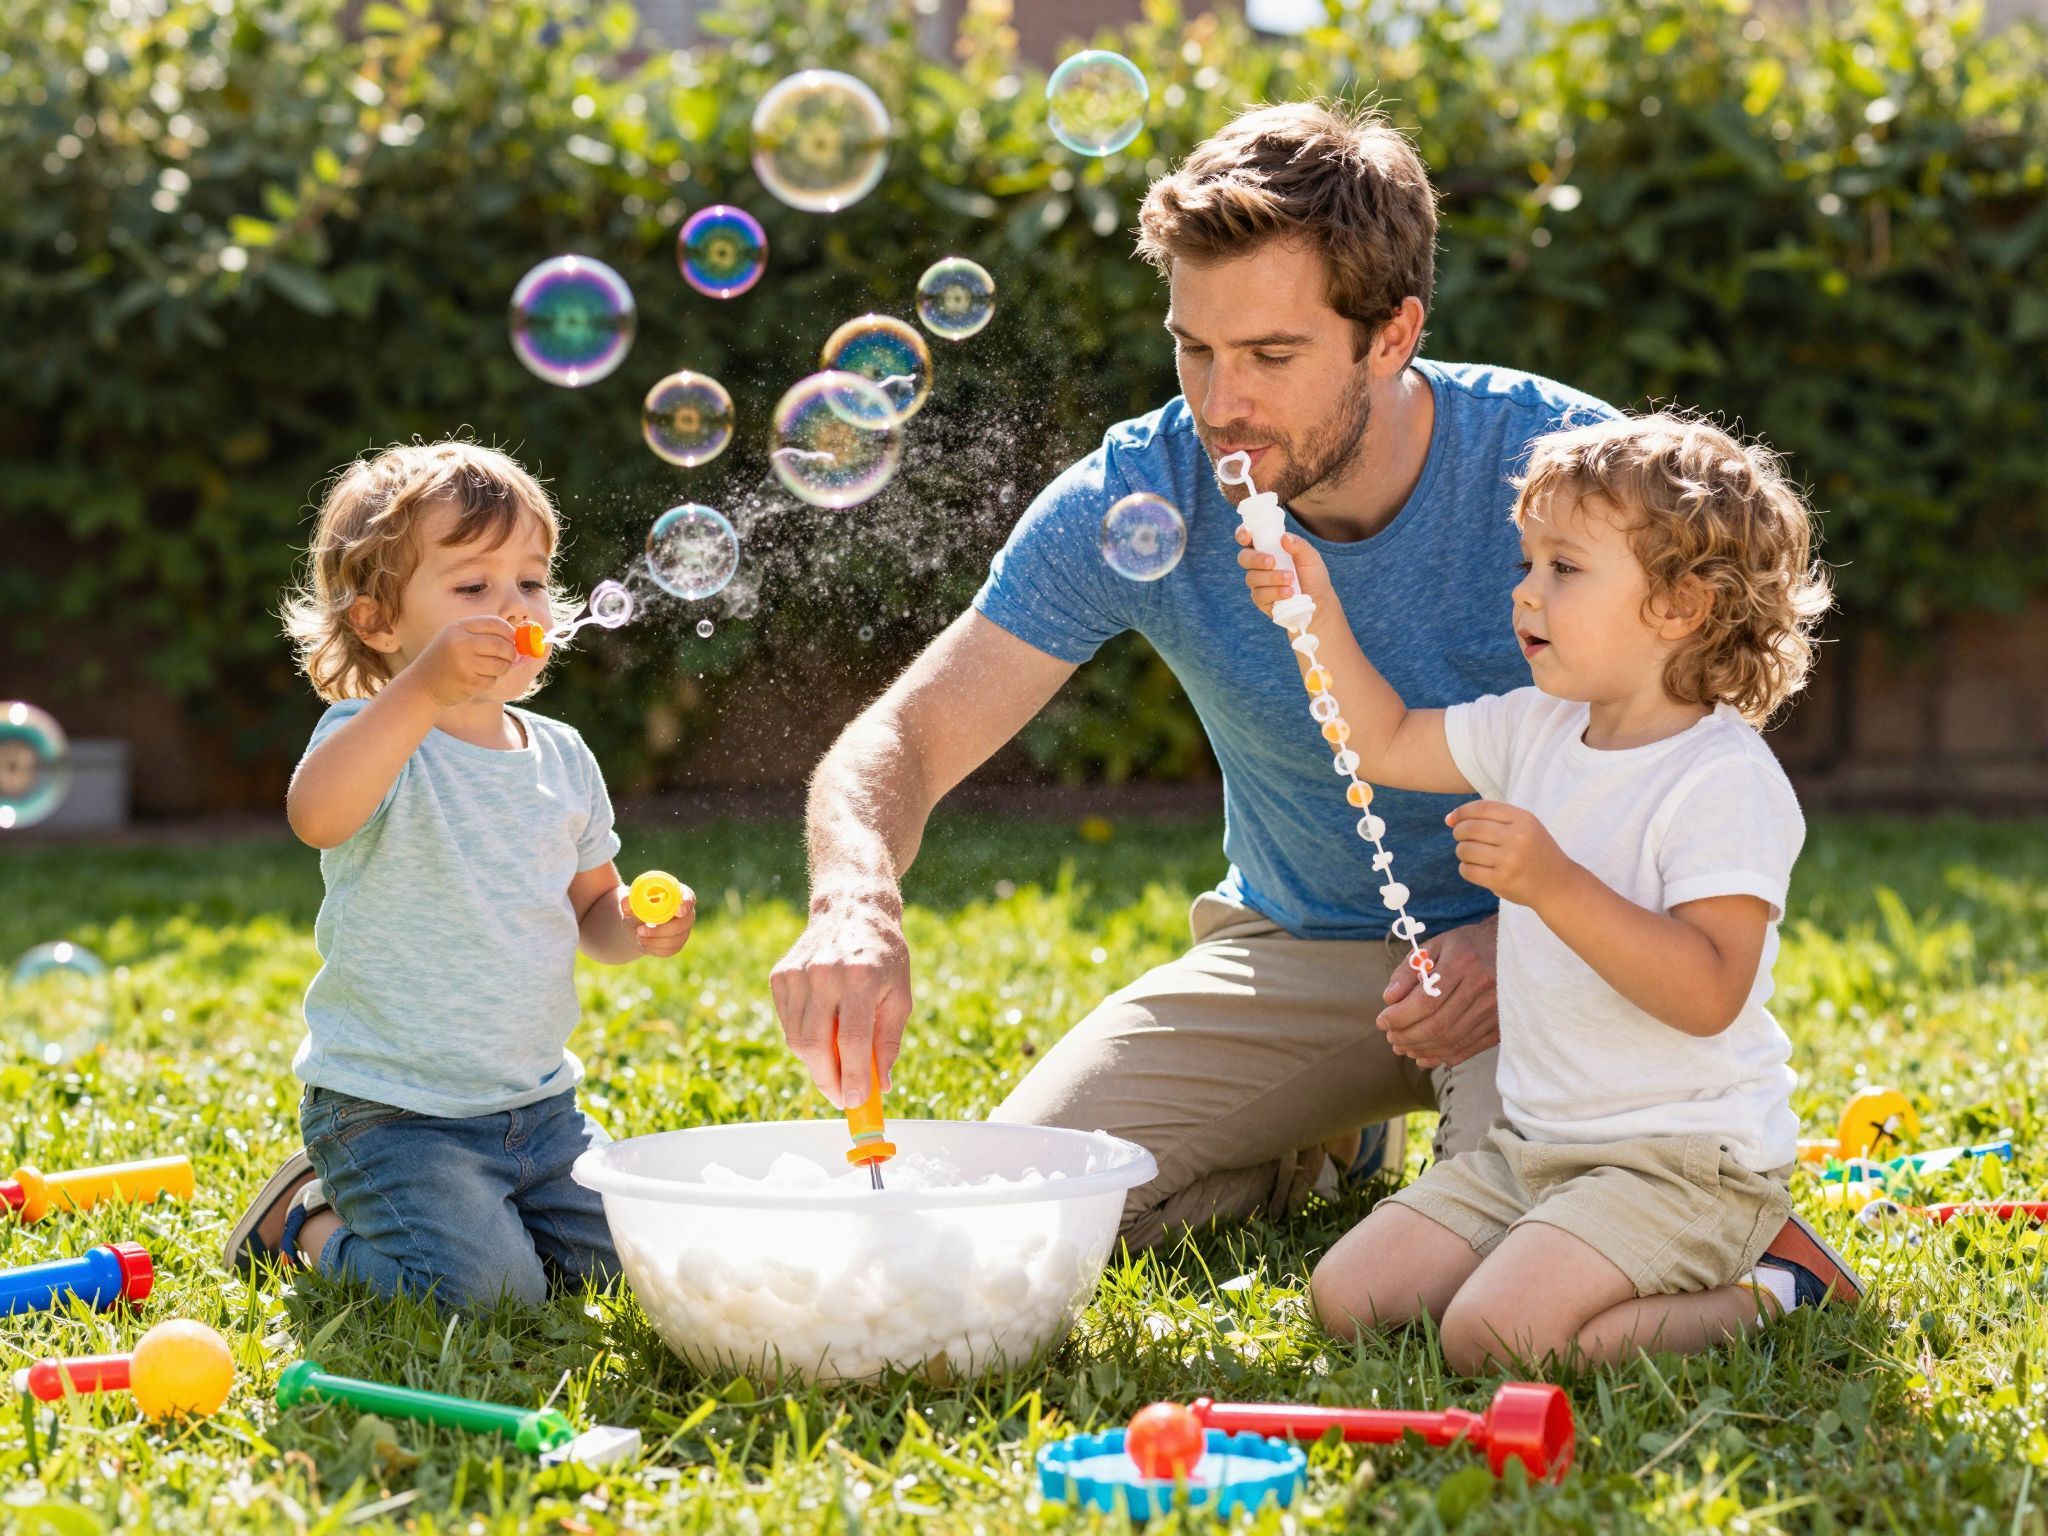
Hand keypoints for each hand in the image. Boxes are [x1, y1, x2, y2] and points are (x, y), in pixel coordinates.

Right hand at [413, 617, 519, 707]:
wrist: (422, 684)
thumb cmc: (446, 660)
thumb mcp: (459, 639)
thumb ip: (486, 637)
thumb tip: (524, 644)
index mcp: (459, 627)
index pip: (496, 623)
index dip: (510, 632)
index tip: (513, 640)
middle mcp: (460, 642)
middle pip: (502, 644)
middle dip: (511, 653)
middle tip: (509, 658)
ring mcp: (463, 662)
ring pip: (501, 664)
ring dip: (501, 669)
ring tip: (488, 669)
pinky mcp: (467, 682)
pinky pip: (492, 680)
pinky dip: (489, 681)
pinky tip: (474, 680)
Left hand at [618, 883, 694, 958]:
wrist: (636, 925)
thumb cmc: (637, 907)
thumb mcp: (631, 902)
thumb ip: (628, 900)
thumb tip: (626, 903)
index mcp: (677, 896)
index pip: (689, 897)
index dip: (686, 903)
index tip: (678, 911)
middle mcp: (685, 913)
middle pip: (685, 922)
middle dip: (663, 928)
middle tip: (641, 930)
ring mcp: (684, 930)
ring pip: (676, 939)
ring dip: (655, 940)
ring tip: (638, 936)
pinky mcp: (677, 944)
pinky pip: (669, 950)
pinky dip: (653, 948)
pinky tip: (643, 942)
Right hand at [769, 895, 910, 1107]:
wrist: (853, 909)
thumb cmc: (884, 956)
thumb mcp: (900, 996)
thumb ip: (888, 1042)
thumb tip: (880, 1085)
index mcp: (861, 976)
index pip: (851, 1040)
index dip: (852, 1076)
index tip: (856, 1102)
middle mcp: (825, 973)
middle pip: (815, 1044)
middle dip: (828, 1080)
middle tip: (842, 1097)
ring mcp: (798, 973)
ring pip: (797, 1039)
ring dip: (816, 1064)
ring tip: (836, 1067)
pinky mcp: (781, 975)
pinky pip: (788, 1023)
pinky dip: (803, 1039)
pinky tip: (823, 1033)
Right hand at [1235, 529, 1335, 615]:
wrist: (1319, 601)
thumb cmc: (1312, 576)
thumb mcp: (1310, 557)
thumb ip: (1298, 545)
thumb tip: (1284, 537)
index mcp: (1268, 548)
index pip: (1249, 539)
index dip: (1243, 534)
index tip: (1247, 536)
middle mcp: (1259, 565)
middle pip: (1244, 558)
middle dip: (1256, 559)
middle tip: (1271, 562)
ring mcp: (1258, 583)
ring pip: (1252, 577)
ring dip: (1271, 577)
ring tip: (1290, 579)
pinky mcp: (1261, 600)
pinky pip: (1259, 594)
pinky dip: (1275, 592)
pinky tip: (1288, 593)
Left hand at [1377, 915, 1499, 1069]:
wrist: (1512, 949)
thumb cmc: (1467, 945)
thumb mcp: (1436, 946)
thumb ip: (1409, 970)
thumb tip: (1389, 998)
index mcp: (1463, 963)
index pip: (1426, 1000)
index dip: (1400, 1017)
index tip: (1382, 1022)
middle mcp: (1483, 987)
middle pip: (1438, 1024)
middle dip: (1407, 1036)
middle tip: (1391, 1038)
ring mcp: (1496, 1009)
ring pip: (1452, 1040)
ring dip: (1422, 1049)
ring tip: (1402, 1048)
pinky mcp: (1502, 1025)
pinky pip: (1470, 1048)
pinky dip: (1444, 1056)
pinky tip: (1425, 1056)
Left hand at [1447, 800, 1573, 908]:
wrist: (1557, 884)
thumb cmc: (1535, 852)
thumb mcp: (1525, 826)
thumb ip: (1492, 818)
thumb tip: (1449, 818)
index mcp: (1523, 820)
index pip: (1482, 808)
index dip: (1461, 811)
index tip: (1452, 819)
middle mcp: (1517, 838)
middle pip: (1470, 828)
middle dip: (1459, 832)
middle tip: (1461, 838)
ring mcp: (1509, 860)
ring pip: (1466, 850)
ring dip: (1462, 851)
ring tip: (1471, 854)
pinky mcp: (1501, 881)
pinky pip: (1467, 870)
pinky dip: (1465, 868)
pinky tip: (1475, 868)